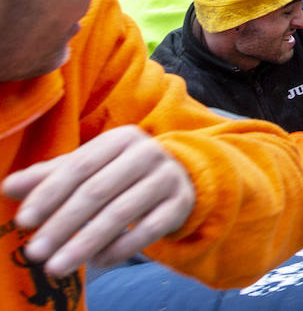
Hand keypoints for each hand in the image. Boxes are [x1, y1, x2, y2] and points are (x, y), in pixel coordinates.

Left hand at [0, 126, 193, 277]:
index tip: (23, 221)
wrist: (181, 176)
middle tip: (35, 252)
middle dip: (63, 224)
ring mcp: (167, 178)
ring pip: (122, 213)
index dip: (49, 193)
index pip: (79, 166)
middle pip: (98, 190)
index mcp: (120, 139)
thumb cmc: (123, 172)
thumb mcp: (91, 167)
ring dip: (85, 243)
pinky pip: (148, 230)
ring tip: (57, 266)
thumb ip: (50, 176)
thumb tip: (8, 187)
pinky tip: (96, 261)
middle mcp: (147, 153)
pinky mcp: (180, 204)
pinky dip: (120, 248)